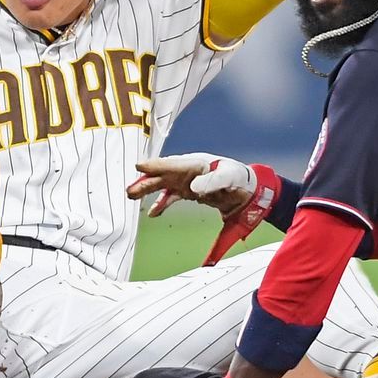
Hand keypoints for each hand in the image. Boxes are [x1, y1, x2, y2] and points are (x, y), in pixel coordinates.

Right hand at [126, 153, 255, 217]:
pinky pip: (171, 197)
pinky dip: (161, 204)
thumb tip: (193, 187)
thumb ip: (212, 181)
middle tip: (130, 190)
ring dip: (148, 191)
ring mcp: (186, 181)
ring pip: (163, 185)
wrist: (247, 189)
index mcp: (195, 163)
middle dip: (146, 181)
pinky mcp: (189, 191)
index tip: (139, 166)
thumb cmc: (238, 177)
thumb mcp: (229, 177)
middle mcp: (187, 171)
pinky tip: (153, 213)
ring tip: (132, 197)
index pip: (172, 164)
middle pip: (162, 175)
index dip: (155, 165)